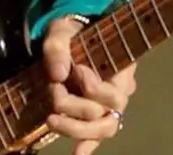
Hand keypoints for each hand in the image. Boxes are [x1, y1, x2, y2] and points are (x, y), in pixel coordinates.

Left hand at [42, 16, 137, 154]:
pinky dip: (85, 146)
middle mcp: (119, 91)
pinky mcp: (94, 115)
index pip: (114, 91)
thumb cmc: (72, 31)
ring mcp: (107, 106)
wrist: (71, 35)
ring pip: (102, 129)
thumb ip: (57, 46)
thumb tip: (57, 74)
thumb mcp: (61, 29)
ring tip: (52, 119)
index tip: (77, 69)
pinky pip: (94, 137)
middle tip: (54, 91)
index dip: (94, 87)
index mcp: (120, 68)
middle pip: (107, 114)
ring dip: (75, 129)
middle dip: (76, 107)